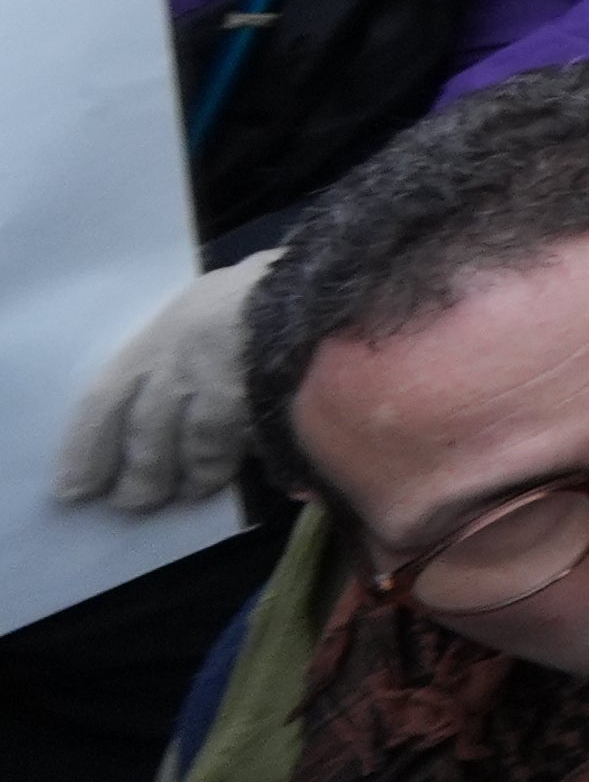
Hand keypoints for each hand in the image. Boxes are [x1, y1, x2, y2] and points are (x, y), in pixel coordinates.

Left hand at [55, 253, 271, 510]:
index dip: (87, 451)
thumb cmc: (249, 291)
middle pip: (146, 442)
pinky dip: (238, 465)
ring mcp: (226, 391)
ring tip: (189, 490)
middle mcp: (180, 370)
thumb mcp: (196, 308)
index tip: (75, 489)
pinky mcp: (266, 408)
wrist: (320, 281)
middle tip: (134, 500)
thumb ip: (171, 355)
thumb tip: (145, 411)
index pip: (103, 405)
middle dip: (139, 480)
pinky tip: (234, 472)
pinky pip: (245, 450)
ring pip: (196, 453)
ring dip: (191, 480)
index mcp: (157, 340)